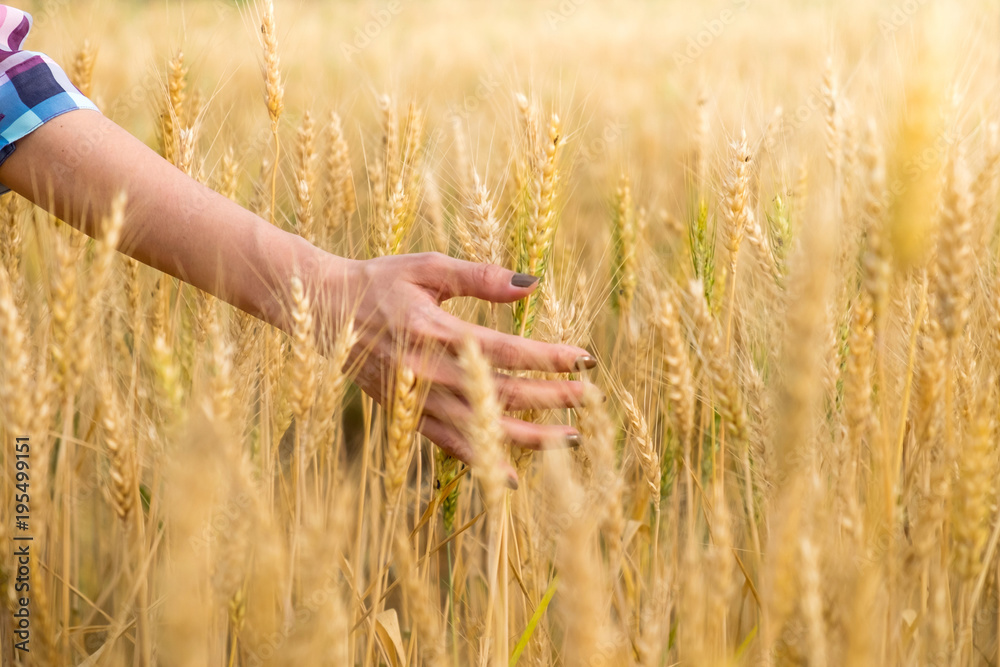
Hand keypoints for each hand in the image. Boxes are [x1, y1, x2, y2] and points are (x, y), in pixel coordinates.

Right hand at [318, 252, 593, 476]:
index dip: (546, 358)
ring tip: (567, 440)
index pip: (503, 350)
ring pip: (478, 427)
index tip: (584, 360)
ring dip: (526, 436)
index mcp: (433, 329)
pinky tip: (511, 475)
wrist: (323, 312)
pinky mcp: (405, 416)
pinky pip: (447, 444)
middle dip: (548, 398)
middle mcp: (425, 371)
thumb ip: (480, 276)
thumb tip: (532, 283)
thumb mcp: (427, 267)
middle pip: (497, 392)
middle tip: (590, 399)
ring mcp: (414, 399)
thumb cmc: (379, 282)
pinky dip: (480, 460)